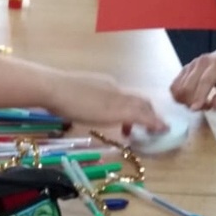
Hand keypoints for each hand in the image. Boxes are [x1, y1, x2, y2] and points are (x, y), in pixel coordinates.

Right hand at [0, 54, 166, 134]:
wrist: (55, 89)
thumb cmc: (56, 95)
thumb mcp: (70, 99)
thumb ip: (77, 102)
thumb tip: (72, 108)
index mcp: (103, 85)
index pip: (124, 97)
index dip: (131, 109)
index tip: (130, 123)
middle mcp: (114, 88)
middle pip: (138, 99)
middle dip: (147, 113)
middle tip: (150, 128)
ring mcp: (117, 97)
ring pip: (143, 105)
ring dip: (153, 118)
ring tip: (158, 130)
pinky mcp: (119, 109)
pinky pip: (143, 115)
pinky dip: (154, 122)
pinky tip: (160, 130)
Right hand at [170, 44, 215, 110]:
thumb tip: (212, 107)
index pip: (205, 81)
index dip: (199, 96)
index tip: (195, 109)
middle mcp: (200, 62)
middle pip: (187, 86)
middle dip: (192, 102)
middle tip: (205, 107)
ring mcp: (190, 65)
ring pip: (178, 88)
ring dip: (185, 100)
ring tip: (198, 102)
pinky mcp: (184, 70)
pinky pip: (174, 86)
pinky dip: (179, 96)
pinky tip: (190, 99)